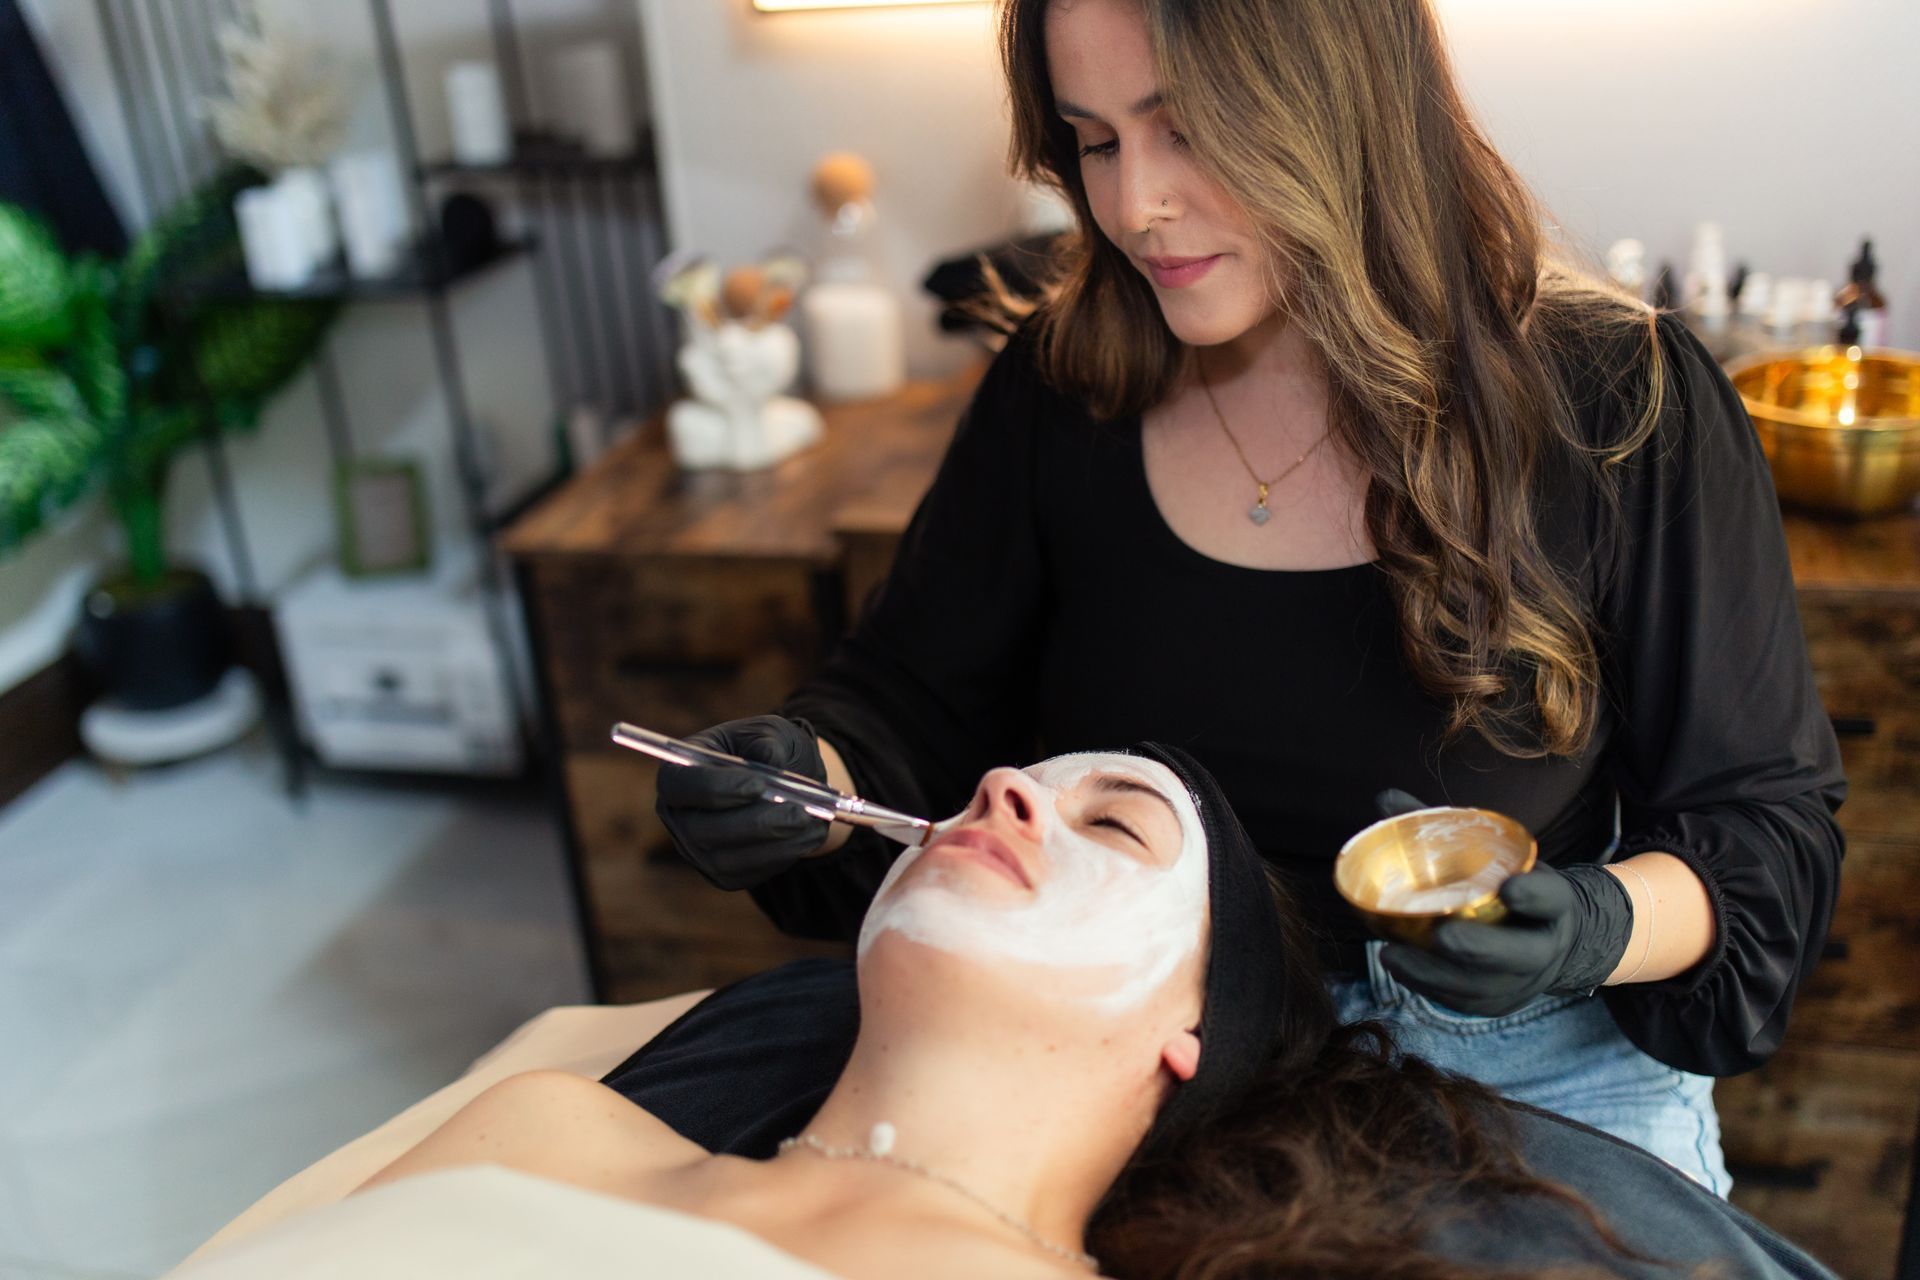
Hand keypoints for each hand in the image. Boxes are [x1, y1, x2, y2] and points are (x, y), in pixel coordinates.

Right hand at [654, 715, 830, 890]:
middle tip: (797, 811)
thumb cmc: (767, 749)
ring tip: (811, 821)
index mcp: (678, 772)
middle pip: (701, 830)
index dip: (716, 788)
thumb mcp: (769, 731)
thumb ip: (767, 742)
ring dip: (773, 843)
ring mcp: (697, 850)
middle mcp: (678, 816)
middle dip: (754, 823)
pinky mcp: (723, 874)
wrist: (785, 783)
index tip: (758, 785)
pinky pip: (748, 874)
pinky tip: (808, 835)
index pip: (679, 785)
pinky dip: (781, 856)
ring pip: (726, 859)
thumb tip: (771, 762)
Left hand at [1371, 790, 1634, 1016]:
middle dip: (1481, 948)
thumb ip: (1446, 827)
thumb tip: (1386, 799)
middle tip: (1443, 936)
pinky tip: (1399, 969)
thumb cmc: (1510, 884)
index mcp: (1554, 903)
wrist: (1553, 938)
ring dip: (1438, 975)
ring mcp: (1525, 980)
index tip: (1510, 887)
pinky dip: (1432, 988)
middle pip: (1520, 954)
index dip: (1534, 895)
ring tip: (1393, 955)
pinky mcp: (1501, 1002)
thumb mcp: (1498, 856)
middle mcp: (1545, 945)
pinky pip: (1468, 1002)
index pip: (1551, 898)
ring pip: (1486, 986)